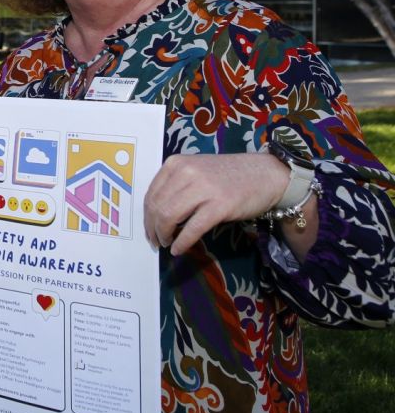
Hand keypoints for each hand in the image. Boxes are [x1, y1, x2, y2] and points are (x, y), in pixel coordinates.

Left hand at [144, 152, 293, 254]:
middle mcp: (186, 172)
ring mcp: (203, 188)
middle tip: (156, 241)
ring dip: (164, 235)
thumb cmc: (229, 175)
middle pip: (157, 206)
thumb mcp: (195, 170)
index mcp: (176, 163)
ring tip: (167, 244)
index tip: (148, 229)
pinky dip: (182, 242)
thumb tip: (156, 213)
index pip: (151, 194)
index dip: (146, 216)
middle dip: (152, 228)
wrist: (266, 174)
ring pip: (169, 216)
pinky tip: (179, 249)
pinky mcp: (219, 205)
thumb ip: (176, 184)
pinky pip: (192, 228)